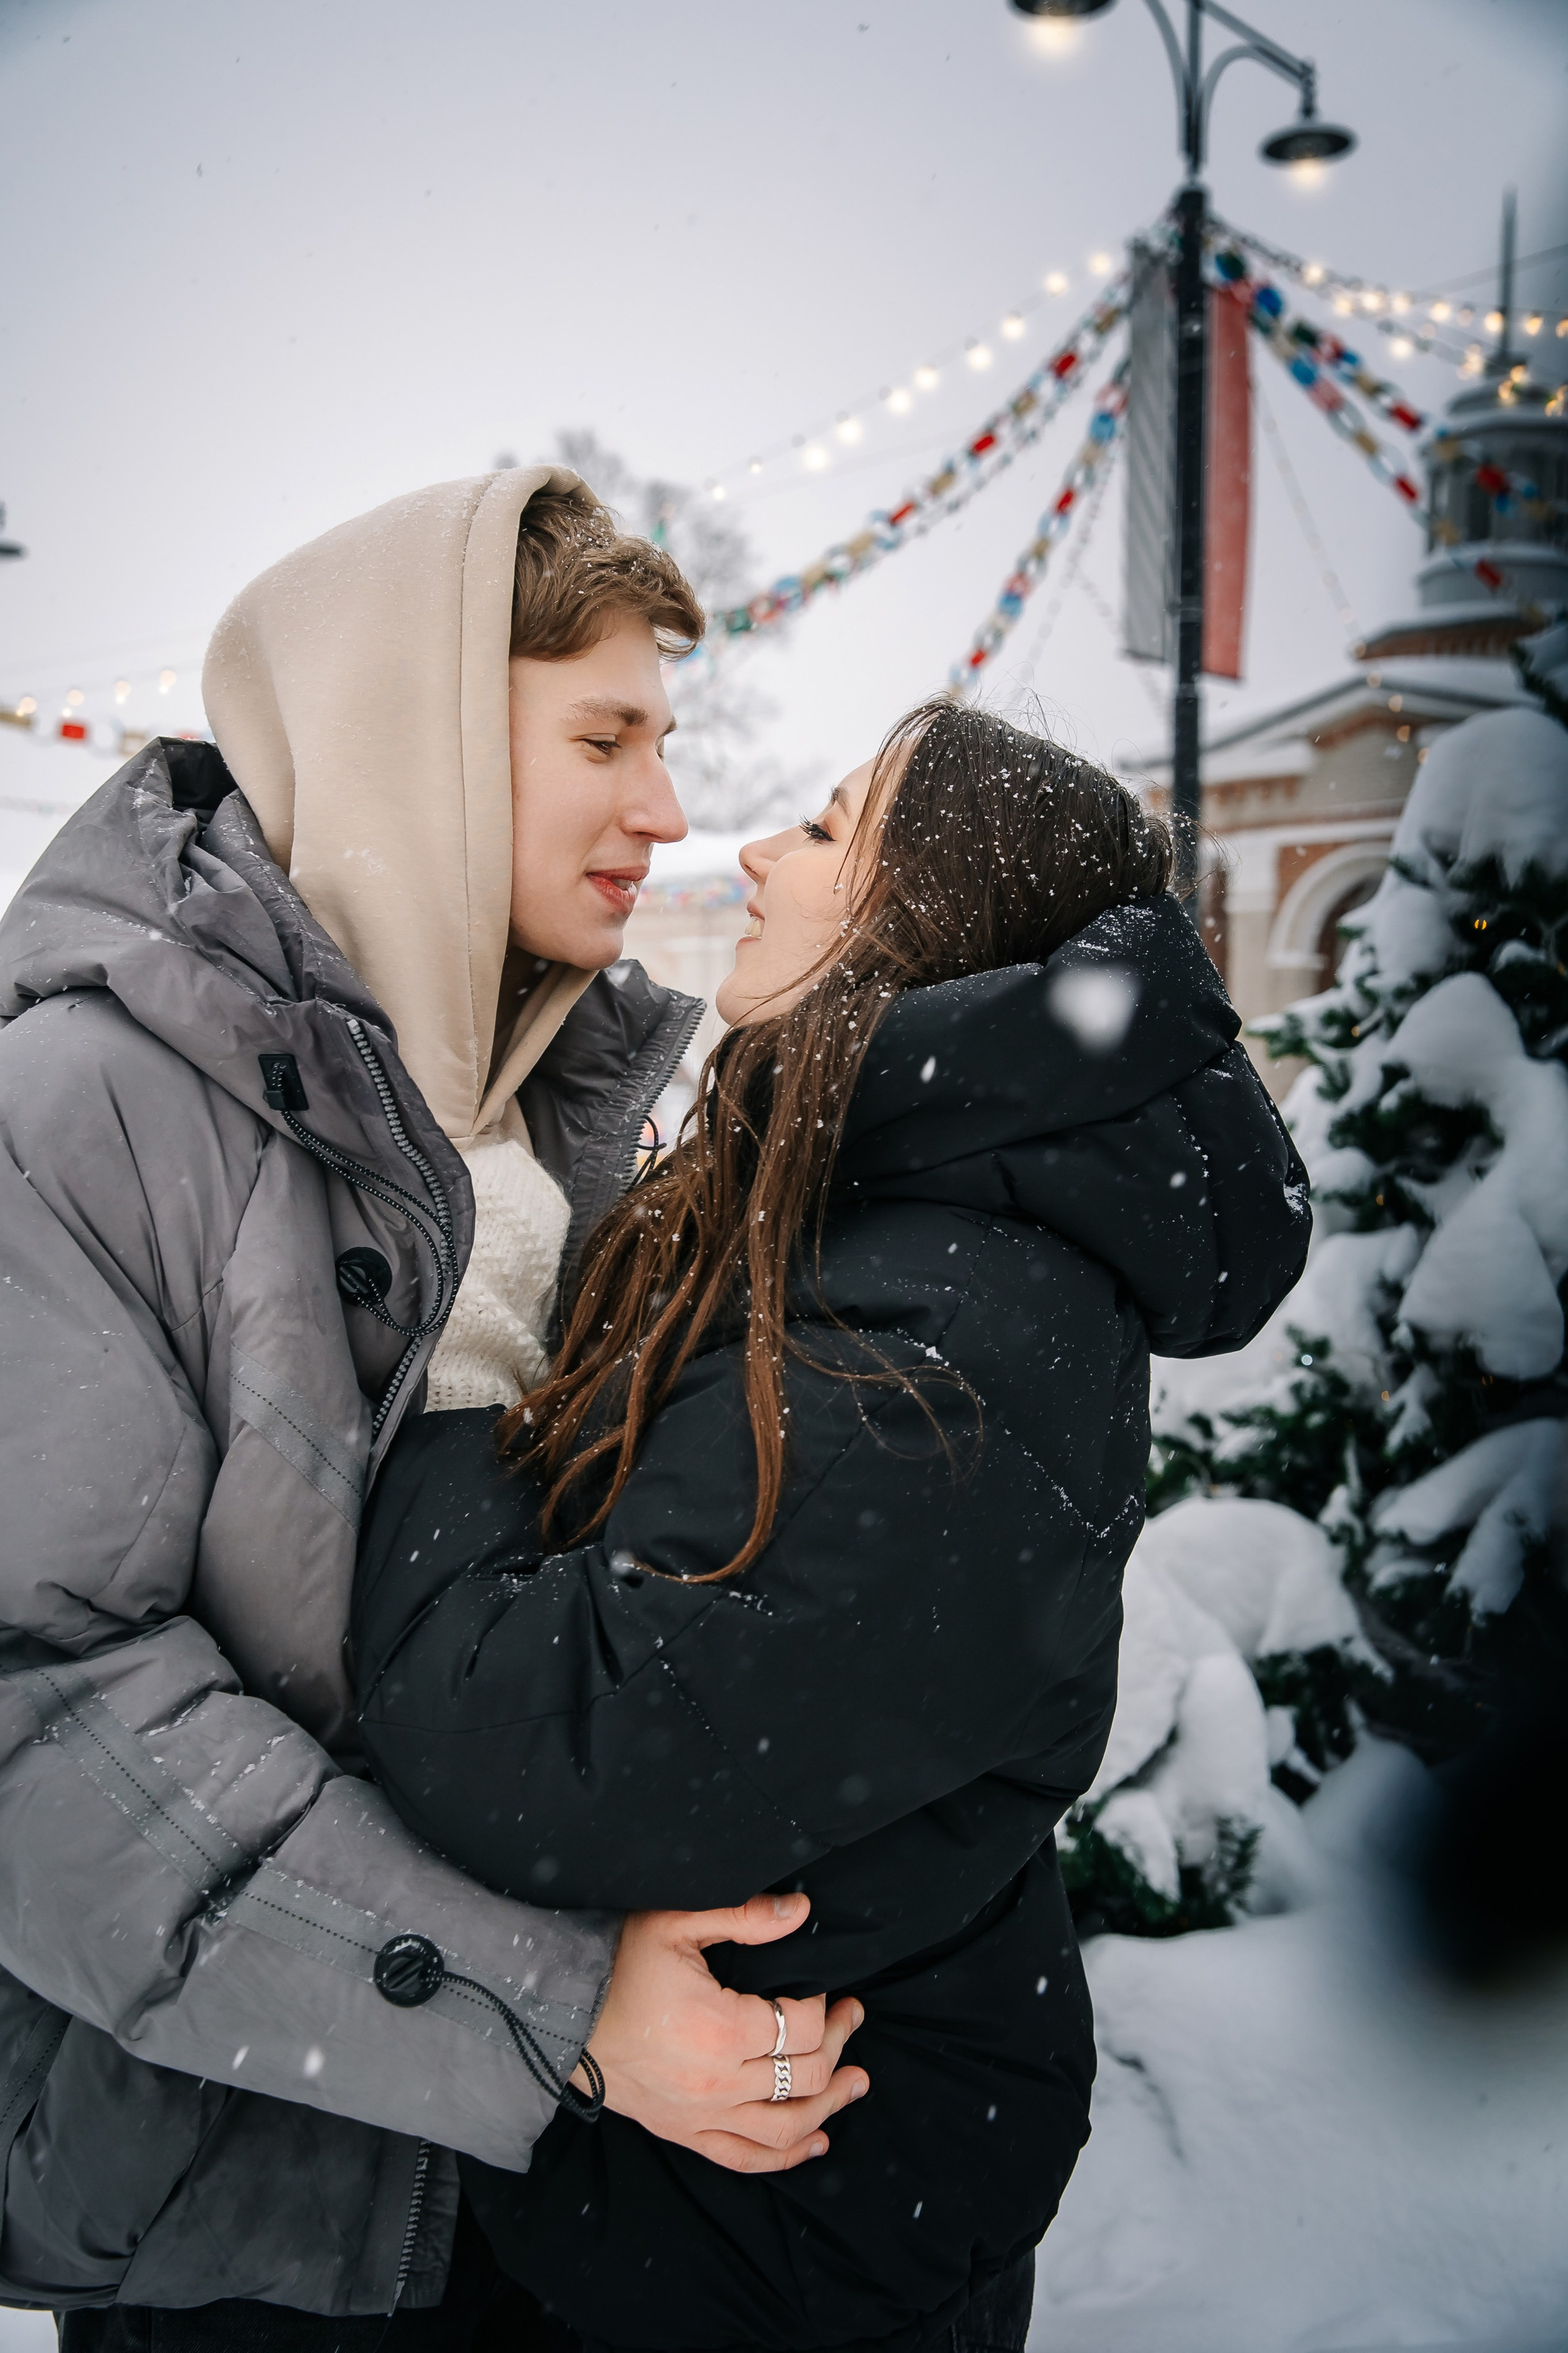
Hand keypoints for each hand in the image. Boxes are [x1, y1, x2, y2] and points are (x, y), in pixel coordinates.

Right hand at [579, 1893, 867, 2172]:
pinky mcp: (684, 2133)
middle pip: (805, 2074)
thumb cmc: (618, 1963)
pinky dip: (786, 2155)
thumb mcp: (677, 1923)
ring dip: (830, 2105)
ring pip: (786, 2125)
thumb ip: (743, 1917)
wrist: (561, 2014)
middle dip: (839, 2046)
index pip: (802, 2026)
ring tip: (856, 2083)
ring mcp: (701, 2114)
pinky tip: (814, 2140)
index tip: (832, 1991)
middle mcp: (718, 2081)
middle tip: (851, 2019)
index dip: (827, 2008)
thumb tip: (800, 1910)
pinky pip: (745, 2158)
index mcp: (721, 2027)